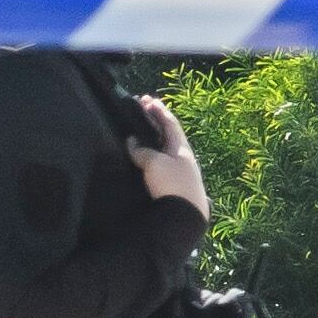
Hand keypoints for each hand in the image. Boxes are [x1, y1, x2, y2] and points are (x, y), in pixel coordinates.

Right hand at [128, 95, 208, 216]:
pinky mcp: (176, 186)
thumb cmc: (172, 184)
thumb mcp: (155, 163)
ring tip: (142, 133)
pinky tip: (146, 158)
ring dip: (155, 139)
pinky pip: (164, 163)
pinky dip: (154, 155)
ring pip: (166, 149)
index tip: (147, 100)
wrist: (185, 216)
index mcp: (182, 147)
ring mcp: (181, 172)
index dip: (158, 111)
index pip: (170, 123)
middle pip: (169, 134)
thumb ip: (142, 151)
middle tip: (143, 111)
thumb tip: (132, 142)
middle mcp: (183, 157)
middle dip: (156, 122)